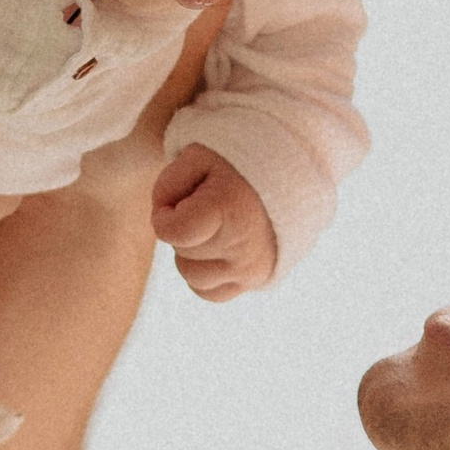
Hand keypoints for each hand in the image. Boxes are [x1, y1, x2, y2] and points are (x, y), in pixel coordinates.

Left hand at [151, 143, 277, 300]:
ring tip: (210, 228)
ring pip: (192, 277)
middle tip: (201, 207)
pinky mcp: (257, 280)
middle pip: (181, 252)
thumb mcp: (197, 155)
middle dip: (182, 230)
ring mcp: (251, 267)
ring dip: (191, 254)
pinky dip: (204, 275)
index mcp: (229, 210)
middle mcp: (243, 246)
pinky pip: (210, 293)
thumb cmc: (237, 163)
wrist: (288, 176)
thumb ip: (168, 185)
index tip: (177, 202)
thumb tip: (161, 222)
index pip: (172, 232)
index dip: (164, 216)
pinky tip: (214, 250)